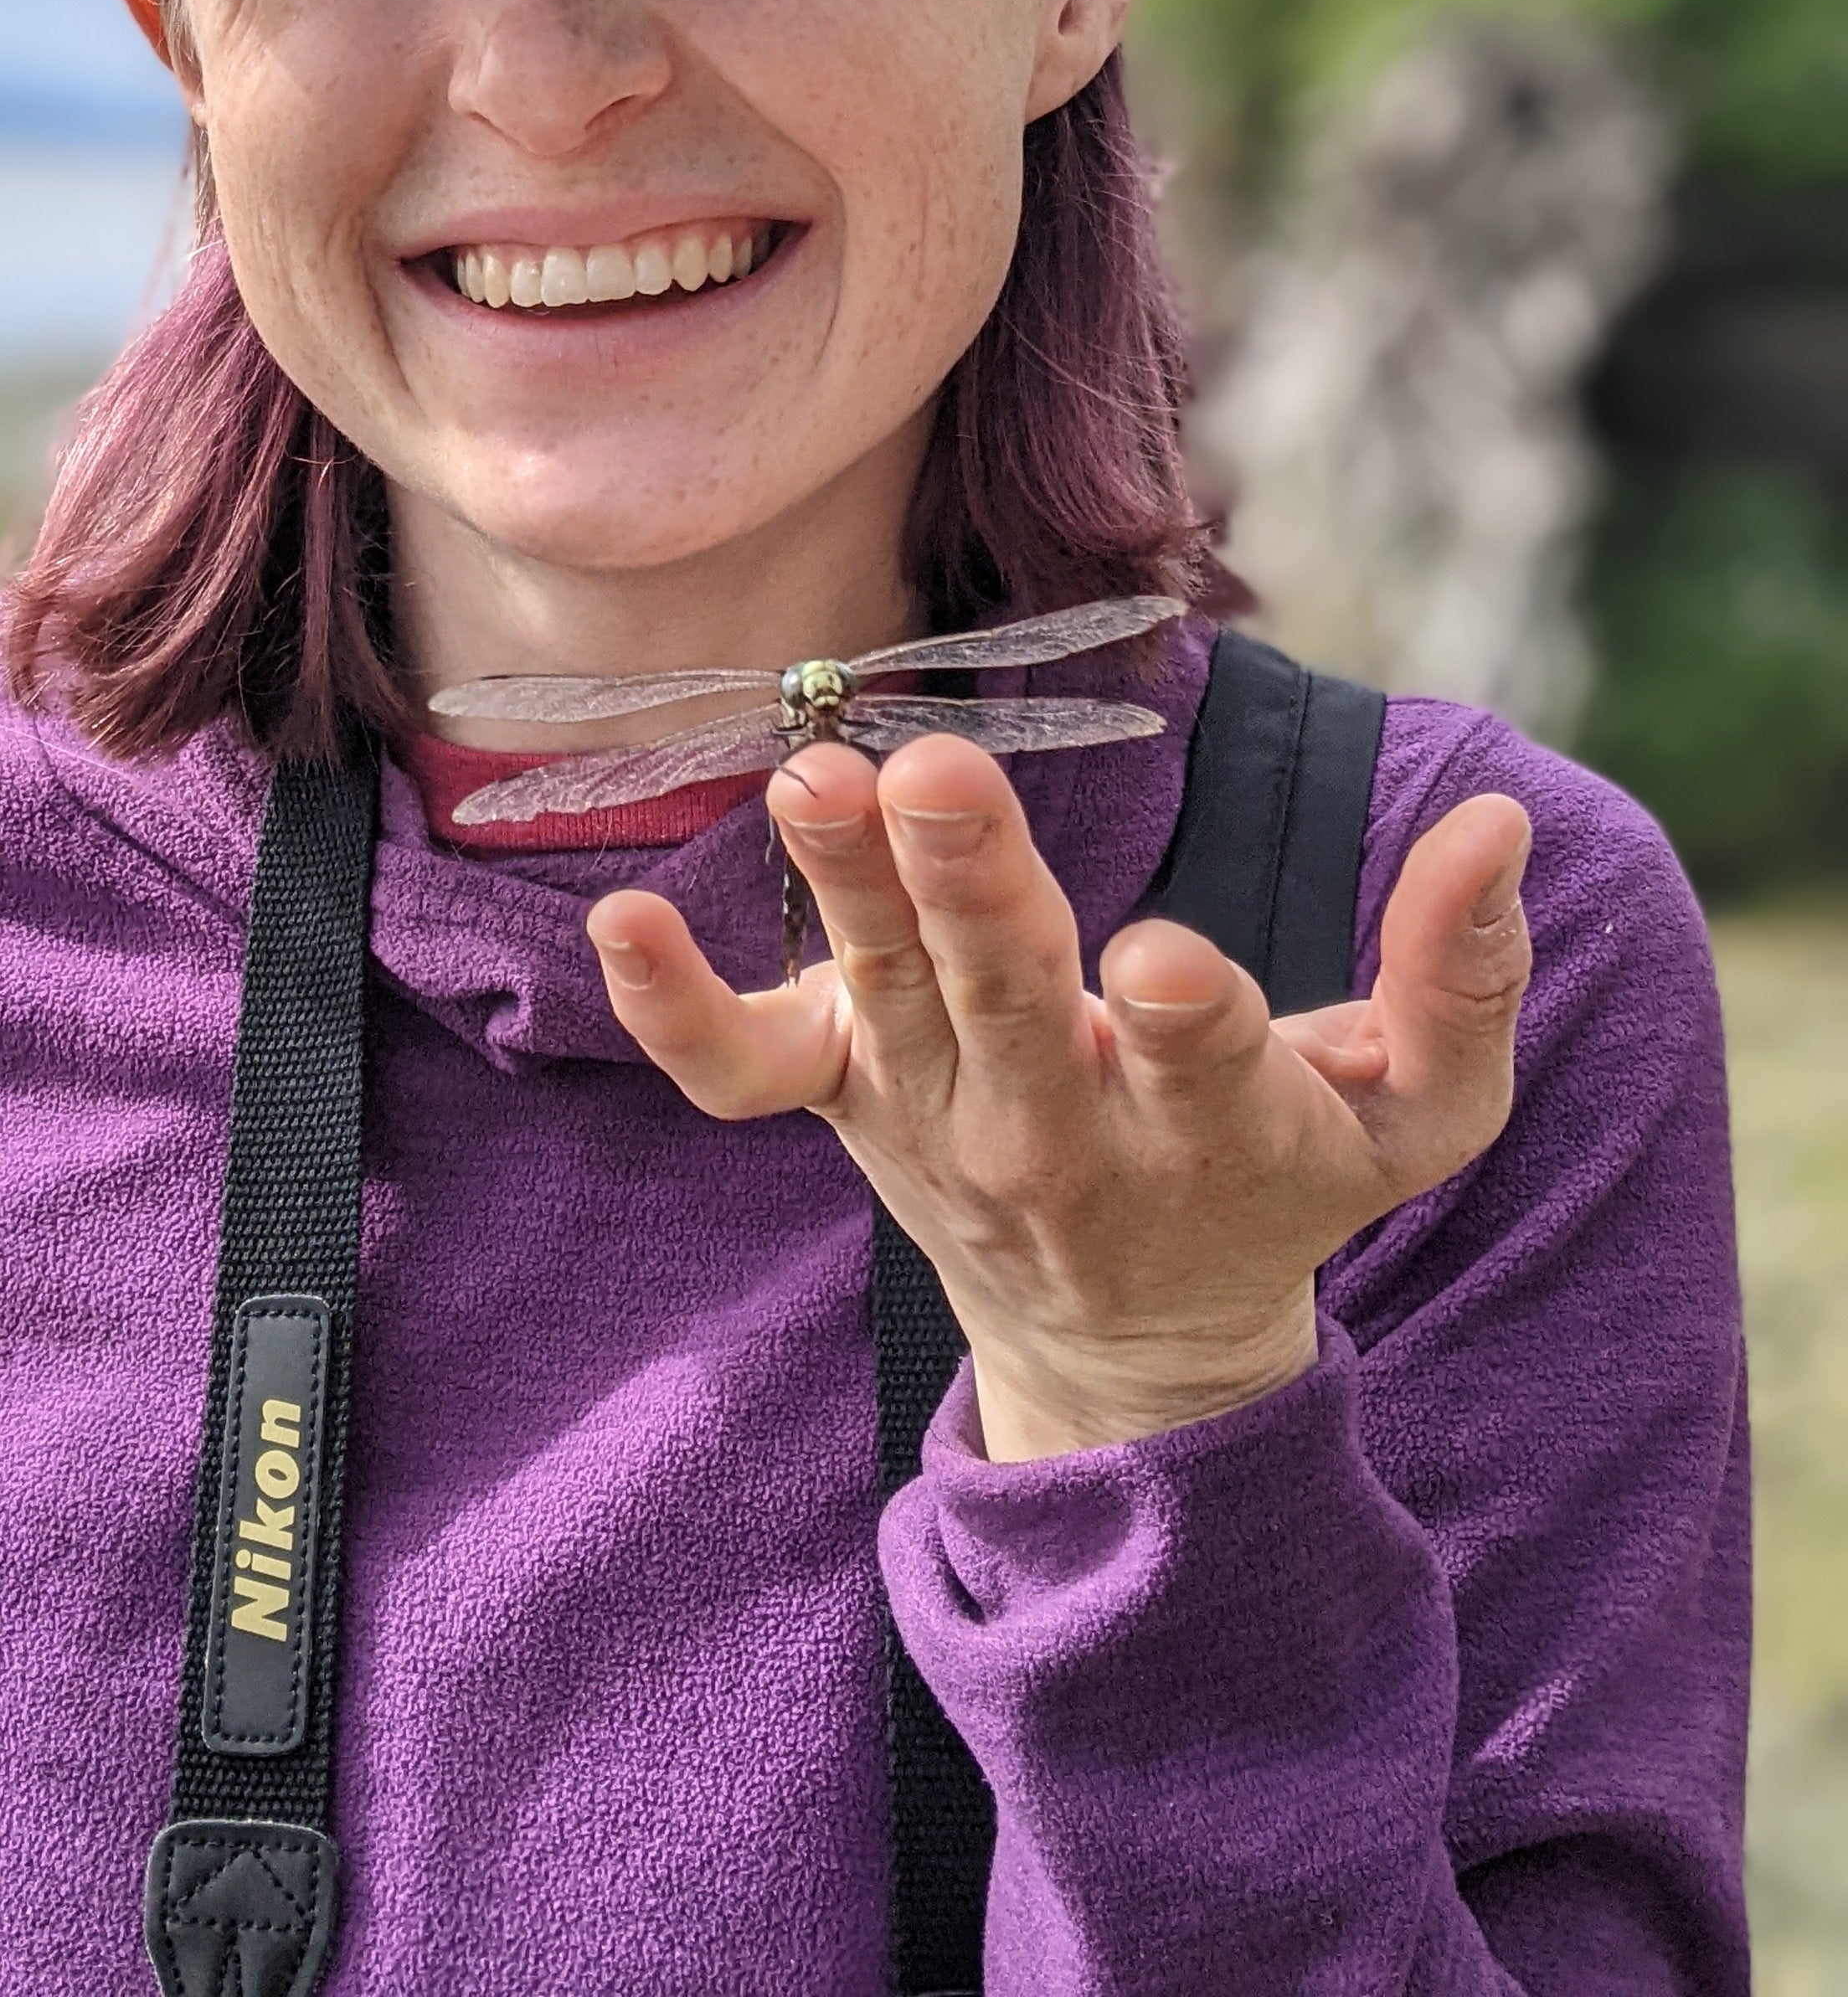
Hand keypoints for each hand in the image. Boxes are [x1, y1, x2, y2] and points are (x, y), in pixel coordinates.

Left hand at [586, 734, 1531, 1461]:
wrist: (1133, 1344)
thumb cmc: (1282, 1186)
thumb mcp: (1415, 1118)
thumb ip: (1465, 979)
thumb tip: (1499, 824)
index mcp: (1212, 1125)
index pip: (1201, 1066)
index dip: (1190, 1022)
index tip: (1171, 966)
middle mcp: (1056, 1127)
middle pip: (1007, 1004)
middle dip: (969, 891)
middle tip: (930, 773)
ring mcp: (932, 1117)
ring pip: (879, 1000)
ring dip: (839, 890)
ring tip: (809, 777)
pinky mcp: (840, 1103)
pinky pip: (736, 1073)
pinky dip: (671, 1009)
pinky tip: (617, 917)